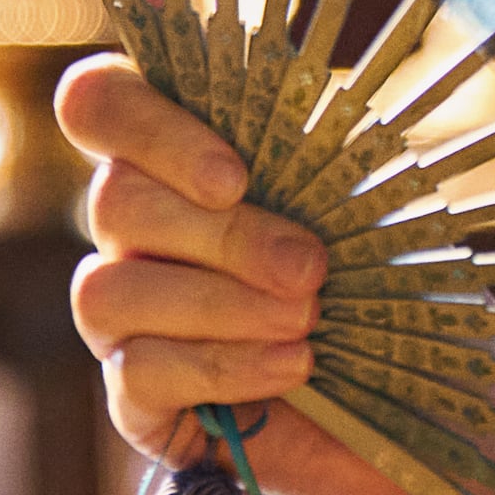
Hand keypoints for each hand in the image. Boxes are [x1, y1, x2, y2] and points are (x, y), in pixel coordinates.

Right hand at [52, 57, 411, 494]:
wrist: (396, 391)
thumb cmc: (368, 271)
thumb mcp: (358, 200)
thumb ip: (321, 147)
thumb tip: (320, 99)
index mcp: (170, 152)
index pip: (97, 102)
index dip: (147, 128)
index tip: (235, 175)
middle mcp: (126, 225)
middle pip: (113, 201)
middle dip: (224, 235)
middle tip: (309, 266)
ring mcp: (118, 312)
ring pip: (109, 289)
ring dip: (220, 303)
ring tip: (307, 319)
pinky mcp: (133, 394)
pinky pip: (138, 372)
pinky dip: (223, 366)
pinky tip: (290, 364)